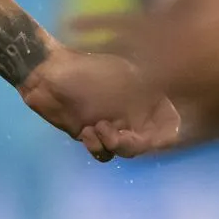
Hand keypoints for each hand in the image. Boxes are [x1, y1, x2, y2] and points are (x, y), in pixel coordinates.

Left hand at [18, 45, 180, 159]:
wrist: (48, 72)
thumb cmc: (86, 66)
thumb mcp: (126, 71)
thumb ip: (150, 87)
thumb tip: (166, 92)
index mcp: (147, 98)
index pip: (170, 124)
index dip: (167, 133)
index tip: (156, 135)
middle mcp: (134, 115)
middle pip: (149, 143)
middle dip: (136, 143)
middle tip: (119, 137)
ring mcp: (112, 126)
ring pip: (125, 151)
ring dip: (116, 146)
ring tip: (98, 128)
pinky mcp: (90, 135)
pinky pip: (102, 152)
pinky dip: (97, 147)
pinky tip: (87, 132)